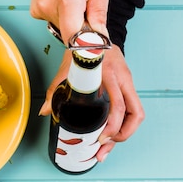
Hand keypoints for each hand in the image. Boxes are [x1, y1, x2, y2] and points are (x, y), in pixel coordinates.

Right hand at [30, 0, 110, 43]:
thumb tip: (98, 39)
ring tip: (73, 1)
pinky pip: (52, 22)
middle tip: (86, 12)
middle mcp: (49, 4)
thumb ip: (99, 14)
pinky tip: (61, 1)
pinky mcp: (34, 10)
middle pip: (69, 34)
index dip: (85, 46)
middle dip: (81, 30)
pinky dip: (60, 16)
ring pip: (61, 29)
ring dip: (70, 21)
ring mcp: (39, 8)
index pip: (74, 38)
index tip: (93, 48)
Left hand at [39, 45, 144, 161]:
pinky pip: (132, 109)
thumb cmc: (81, 50)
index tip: (100, 138)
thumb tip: (44, 111)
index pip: (119, 106)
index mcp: (109, 75)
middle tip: (104, 148)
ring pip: (137, 114)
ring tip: (107, 146)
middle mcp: (123, 80)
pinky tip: (111, 134)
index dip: (112, 127)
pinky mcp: (128, 87)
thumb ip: (54, 90)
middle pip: (136, 114)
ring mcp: (129, 83)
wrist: (94, 33)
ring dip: (125, 133)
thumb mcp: (67, 68)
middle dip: (122, 136)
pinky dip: (124, 125)